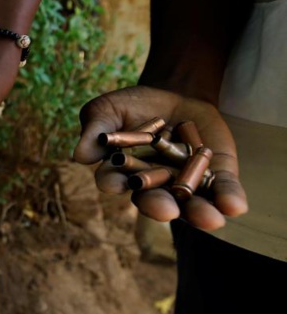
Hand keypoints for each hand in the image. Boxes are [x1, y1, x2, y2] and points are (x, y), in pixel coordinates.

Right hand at [73, 85, 247, 230]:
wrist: (174, 93)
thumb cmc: (133, 105)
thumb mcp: (108, 109)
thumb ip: (95, 129)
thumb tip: (80, 155)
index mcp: (120, 172)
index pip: (112, 181)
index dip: (114, 183)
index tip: (118, 183)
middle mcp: (151, 185)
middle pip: (152, 200)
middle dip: (160, 206)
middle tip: (167, 211)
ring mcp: (183, 183)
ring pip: (189, 204)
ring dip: (199, 214)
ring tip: (209, 220)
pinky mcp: (213, 176)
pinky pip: (221, 190)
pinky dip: (228, 199)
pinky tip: (233, 206)